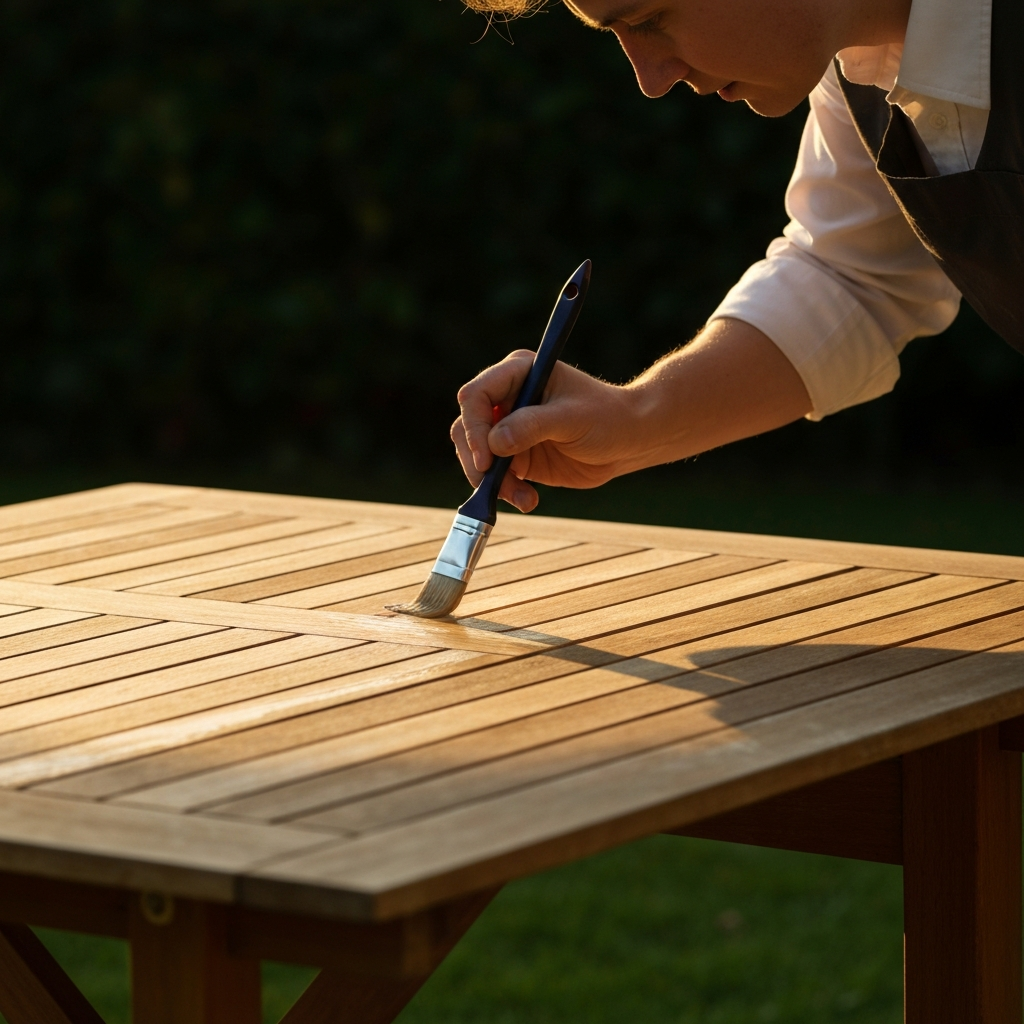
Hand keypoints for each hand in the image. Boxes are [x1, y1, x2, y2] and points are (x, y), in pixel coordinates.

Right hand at [450, 350, 640, 512]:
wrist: (628, 441)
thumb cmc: (607, 416)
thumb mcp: (571, 418)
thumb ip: (532, 426)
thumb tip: (494, 442)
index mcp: (518, 374)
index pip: (476, 396)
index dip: (475, 428)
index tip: (487, 459)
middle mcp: (506, 399)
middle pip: (467, 428)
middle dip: (477, 460)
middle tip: (494, 484)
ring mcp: (508, 428)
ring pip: (476, 456)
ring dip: (491, 481)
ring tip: (521, 496)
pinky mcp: (515, 455)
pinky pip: (494, 476)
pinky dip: (505, 491)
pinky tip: (527, 500)